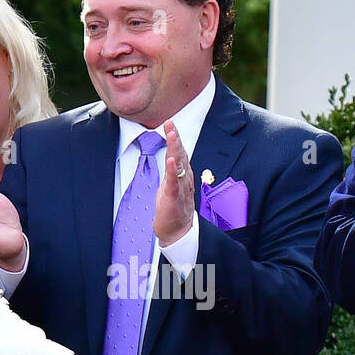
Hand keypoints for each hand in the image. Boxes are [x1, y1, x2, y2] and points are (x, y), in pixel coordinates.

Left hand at [154, 120, 194, 246]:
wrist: (177, 232)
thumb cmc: (174, 207)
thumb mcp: (171, 184)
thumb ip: (173, 169)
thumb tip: (172, 153)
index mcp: (182, 175)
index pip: (179, 152)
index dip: (175, 137)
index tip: (170, 122)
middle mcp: (184, 179)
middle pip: (180, 155)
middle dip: (175, 138)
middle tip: (171, 123)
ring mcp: (180, 189)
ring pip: (178, 166)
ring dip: (175, 150)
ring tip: (172, 136)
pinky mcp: (174, 200)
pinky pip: (173, 184)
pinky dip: (172, 172)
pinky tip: (171, 161)